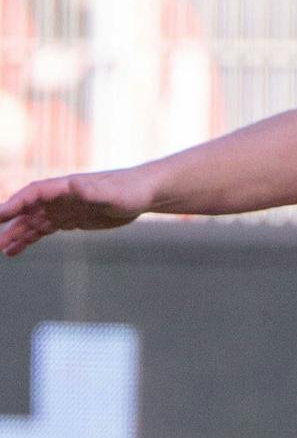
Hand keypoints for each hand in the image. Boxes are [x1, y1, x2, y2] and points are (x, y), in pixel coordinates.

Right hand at [0, 171, 148, 257]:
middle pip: (26, 210)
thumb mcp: (112, 193)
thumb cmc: (129, 191)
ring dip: (16, 235)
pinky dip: (29, 239)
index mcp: (64, 187)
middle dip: (9, 224)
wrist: (142, 194)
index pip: (32, 194)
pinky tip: (16, 249)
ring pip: (32, 222)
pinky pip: (43, 230)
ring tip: (2, 250)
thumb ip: (92, 191)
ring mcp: (62, 209)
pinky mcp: (70, 220)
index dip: (13, 204)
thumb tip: (75, 187)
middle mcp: (58, 197)